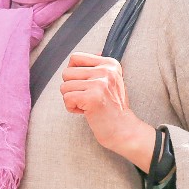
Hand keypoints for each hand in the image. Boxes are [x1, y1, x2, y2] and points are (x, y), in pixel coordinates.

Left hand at [57, 53, 154, 168]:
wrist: (124, 130)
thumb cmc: (112, 107)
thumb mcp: (110, 81)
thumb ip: (95, 68)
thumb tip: (75, 60)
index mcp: (110, 63)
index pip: (75, 58)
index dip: (73, 73)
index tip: (85, 85)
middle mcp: (106, 70)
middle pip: (66, 73)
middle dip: (71, 88)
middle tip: (87, 98)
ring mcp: (99, 83)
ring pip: (64, 87)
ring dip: (72, 100)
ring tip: (88, 105)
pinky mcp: (92, 97)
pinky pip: (66, 98)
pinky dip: (72, 108)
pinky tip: (86, 111)